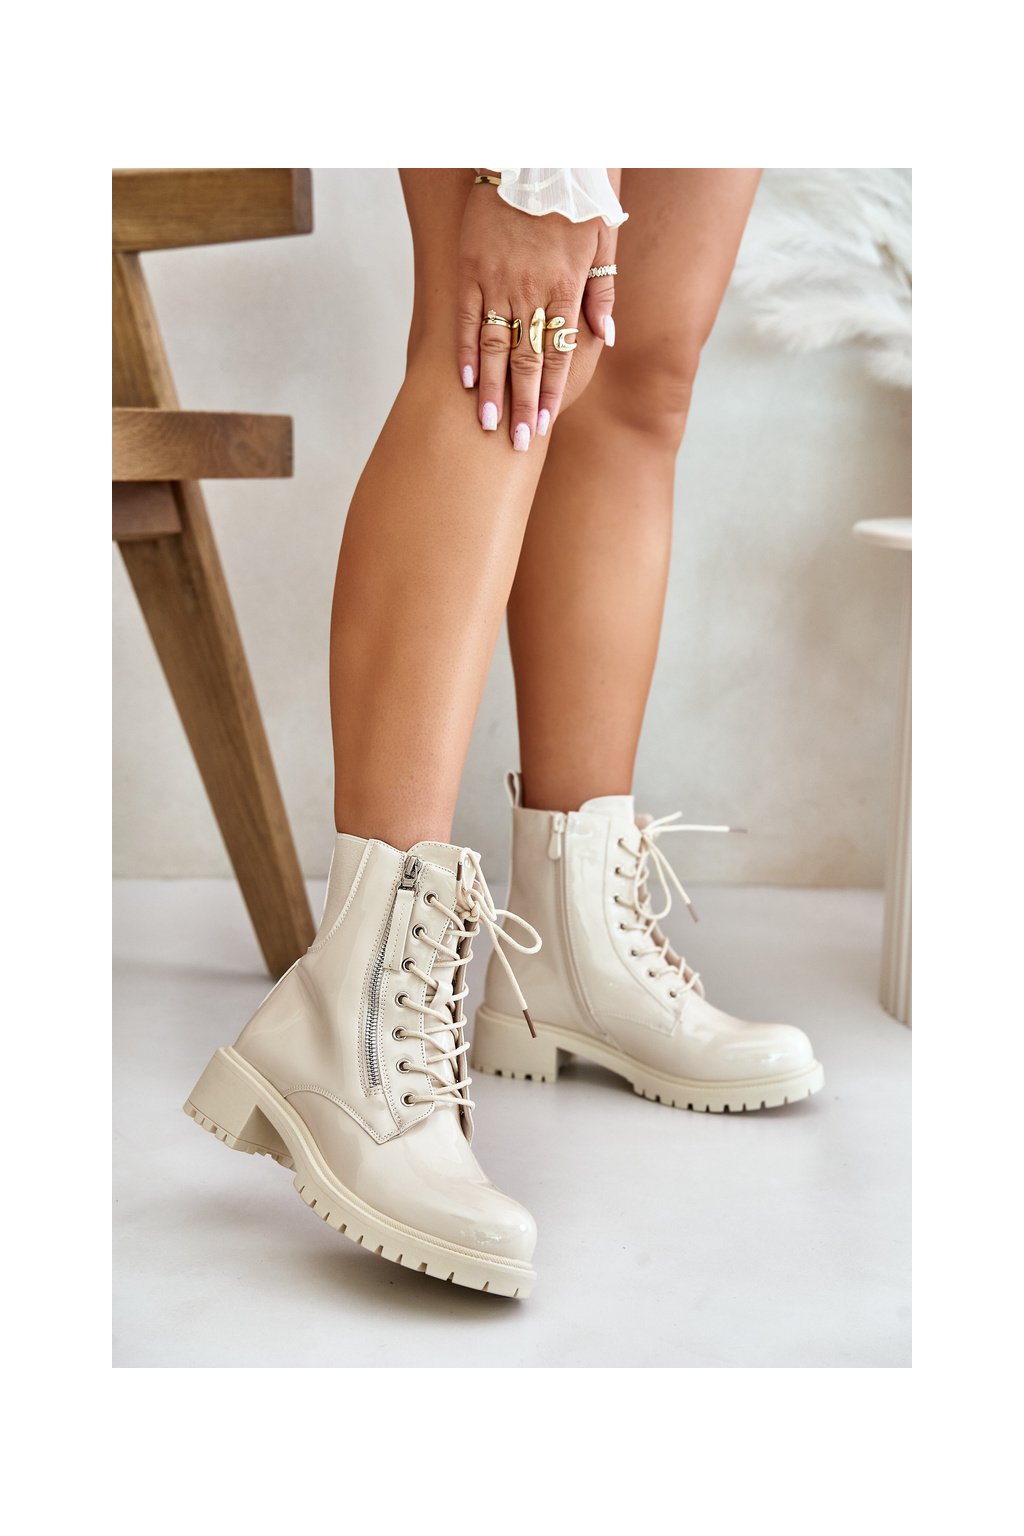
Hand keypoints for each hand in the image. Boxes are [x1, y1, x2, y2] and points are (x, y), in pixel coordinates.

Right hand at [457, 179, 616, 448]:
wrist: (537, 148)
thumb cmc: (577, 192)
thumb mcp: (603, 235)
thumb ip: (603, 288)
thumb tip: (606, 336)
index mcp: (565, 285)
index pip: (558, 353)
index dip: (551, 393)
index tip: (544, 426)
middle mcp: (531, 289)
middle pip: (526, 359)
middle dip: (522, 405)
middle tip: (516, 445)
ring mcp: (498, 279)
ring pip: (495, 346)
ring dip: (492, 390)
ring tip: (488, 426)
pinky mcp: (471, 265)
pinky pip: (468, 316)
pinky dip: (467, 350)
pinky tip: (465, 381)